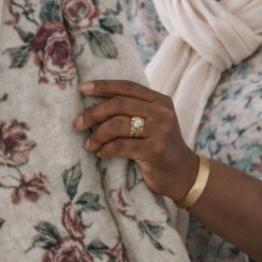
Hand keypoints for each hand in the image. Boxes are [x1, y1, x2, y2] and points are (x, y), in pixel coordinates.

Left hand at [75, 80, 199, 202]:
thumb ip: (134, 109)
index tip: (82, 89)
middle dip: (93, 113)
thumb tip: (96, 102)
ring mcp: (160, 131)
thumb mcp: (153, 122)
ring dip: (97, 135)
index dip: (103, 86)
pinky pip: (120, 146)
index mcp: (160, 101)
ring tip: (88, 144)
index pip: (127, 87)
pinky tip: (101, 154)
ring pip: (117, 124)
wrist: (184, 175)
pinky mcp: (154, 150)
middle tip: (77, 124)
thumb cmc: (161, 146)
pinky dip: (106, 150)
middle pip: (118, 104)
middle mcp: (161, 112)